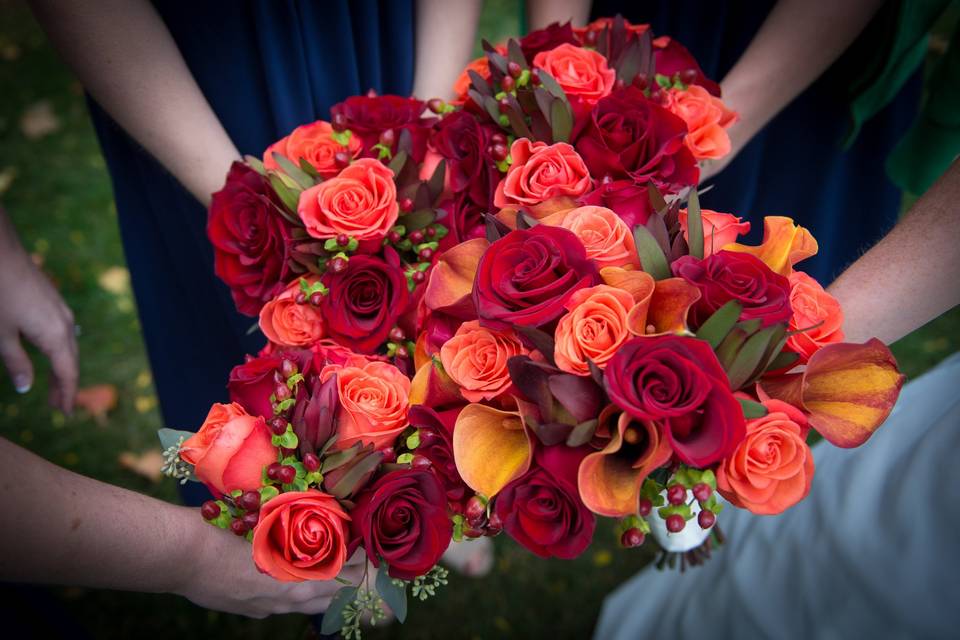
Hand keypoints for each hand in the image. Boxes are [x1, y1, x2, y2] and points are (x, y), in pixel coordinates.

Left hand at [0, 238, 76, 412]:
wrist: (0, 253)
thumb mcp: (1, 336)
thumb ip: (15, 363)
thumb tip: (26, 387)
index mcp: (56, 336)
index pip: (67, 373)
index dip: (66, 394)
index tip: (65, 413)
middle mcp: (65, 324)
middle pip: (70, 361)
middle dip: (65, 384)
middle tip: (58, 405)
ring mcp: (60, 310)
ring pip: (67, 345)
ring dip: (62, 366)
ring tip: (53, 383)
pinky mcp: (52, 300)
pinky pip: (63, 331)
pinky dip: (59, 349)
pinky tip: (51, 350)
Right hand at [176, 517, 365, 617]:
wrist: (179, 554)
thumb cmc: (223, 531)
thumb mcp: (264, 523)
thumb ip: (290, 526)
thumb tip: (314, 513)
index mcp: (290, 580)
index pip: (335, 581)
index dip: (352, 570)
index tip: (365, 558)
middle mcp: (279, 600)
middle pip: (321, 600)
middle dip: (339, 587)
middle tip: (354, 571)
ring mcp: (260, 608)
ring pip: (298, 605)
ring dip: (315, 592)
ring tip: (327, 577)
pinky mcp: (244, 609)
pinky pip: (275, 605)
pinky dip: (289, 594)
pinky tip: (288, 582)